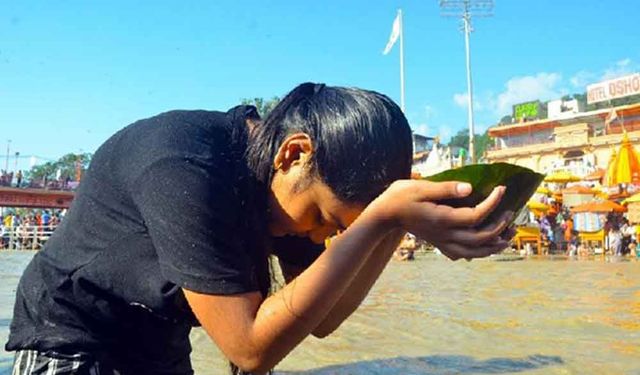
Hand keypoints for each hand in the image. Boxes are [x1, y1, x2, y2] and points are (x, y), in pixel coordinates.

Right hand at [366, 180, 511, 260]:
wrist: (385, 214)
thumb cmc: (401, 197)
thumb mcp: (421, 187)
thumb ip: (446, 188)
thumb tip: (470, 188)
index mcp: (443, 219)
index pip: (476, 215)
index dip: (493, 202)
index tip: (502, 189)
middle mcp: (445, 234)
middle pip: (480, 238)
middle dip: (500, 226)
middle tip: (511, 212)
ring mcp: (442, 241)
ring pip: (474, 252)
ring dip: (494, 246)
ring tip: (508, 236)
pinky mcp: (439, 243)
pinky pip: (463, 255)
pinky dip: (478, 253)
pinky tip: (485, 246)